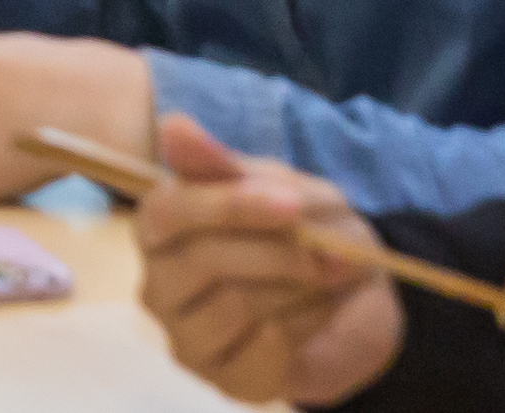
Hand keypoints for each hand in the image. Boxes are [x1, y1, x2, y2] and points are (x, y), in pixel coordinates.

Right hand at [137, 114, 404, 403]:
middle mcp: (158, 285)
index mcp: (160, 225)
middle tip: (334, 253)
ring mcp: (184, 338)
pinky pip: (263, 353)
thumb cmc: (301, 229)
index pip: (168, 211)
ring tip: (325, 280)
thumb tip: (172, 126)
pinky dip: (305, 328)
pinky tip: (314, 315)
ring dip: (299, 291)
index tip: (292, 204)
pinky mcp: (220, 379)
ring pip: (237, 308)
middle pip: (205, 262)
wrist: (347, 297)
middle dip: (282, 254)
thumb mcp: (278, 185)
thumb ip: (224, 165)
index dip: (230, 206)